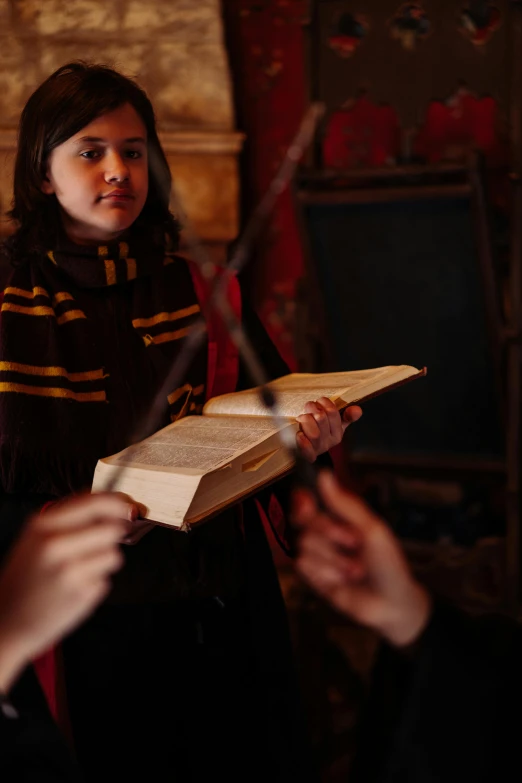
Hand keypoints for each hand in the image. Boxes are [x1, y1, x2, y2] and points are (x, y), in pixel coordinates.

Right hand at [0, 493, 135, 691]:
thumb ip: (69, 520)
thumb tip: (112, 505)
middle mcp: (56, 546)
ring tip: (77, 571)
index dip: (118, 502)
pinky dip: (96, 582)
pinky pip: (106, 579)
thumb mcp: (34, 539)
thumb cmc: (25, 578)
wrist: (6, 621)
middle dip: (113, 535)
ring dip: (103, 561)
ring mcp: (70, 571)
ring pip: (113, 555)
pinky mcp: (82, 594)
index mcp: (42, 526)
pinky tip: (74, 589)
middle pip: (112, 529)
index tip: (127, 505)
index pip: (94, 503)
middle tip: (100, 543)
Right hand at [292, 471, 430, 646]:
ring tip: (355, 568)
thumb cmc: (389, 565)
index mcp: (342, 518)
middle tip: (351, 541)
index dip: (304, 499)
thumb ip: (345, 503)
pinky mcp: (314, 576)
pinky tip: (343, 580)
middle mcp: (328, 535)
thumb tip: (325, 475)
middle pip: (305, 520)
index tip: (307, 503)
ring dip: (334, 558)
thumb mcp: (371, 528)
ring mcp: (321, 555)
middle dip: (328, 530)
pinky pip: (304, 565)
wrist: (392, 604)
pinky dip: (326, 572)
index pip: (311, 500)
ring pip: (305, 543)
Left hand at [296, 399, 361, 462]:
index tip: (319, 402)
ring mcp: (318, 449)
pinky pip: (307, 449)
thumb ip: (346, 416)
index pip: (332, 412)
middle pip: (321, 419)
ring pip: (314, 433)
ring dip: (305, 421)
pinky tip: (300, 434)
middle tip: (307, 407)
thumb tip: (357, 410)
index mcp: (337, 433)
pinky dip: (303, 441)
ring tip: (301, 418)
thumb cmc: (316, 431)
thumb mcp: (333, 424)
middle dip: (312, 408)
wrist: (302, 451)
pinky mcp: (306, 456)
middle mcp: (329, 442)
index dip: (324, 403)